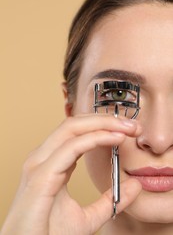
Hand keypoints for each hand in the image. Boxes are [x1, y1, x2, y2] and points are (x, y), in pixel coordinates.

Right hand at [1, 115, 141, 234]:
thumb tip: (134, 185)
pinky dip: (95, 139)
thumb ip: (109, 200)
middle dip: (105, 119)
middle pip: (75, 123)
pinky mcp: (41, 175)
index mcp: (51, 163)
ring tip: (126, 128)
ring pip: (72, 128)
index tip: (127, 131)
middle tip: (131, 125)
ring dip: (102, 124)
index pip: (77, 133)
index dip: (103, 127)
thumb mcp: (87, 217)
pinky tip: (114, 138)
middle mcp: (43, 157)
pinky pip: (71, 147)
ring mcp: (40, 163)